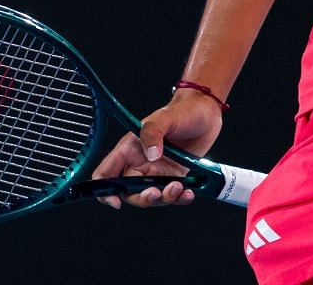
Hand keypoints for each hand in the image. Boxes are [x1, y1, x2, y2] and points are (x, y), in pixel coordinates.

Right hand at [87, 92, 222, 209]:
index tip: (116, 201)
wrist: (207, 113)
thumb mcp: (164, 117)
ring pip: (152, 197)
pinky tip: (187, 193)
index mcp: (129, 150)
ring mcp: (158, 173)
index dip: (105, 190)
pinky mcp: (175, 178)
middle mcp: (140, 164)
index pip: (106, 174)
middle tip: (155, 193)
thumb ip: (152, 132)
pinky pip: (172, 196)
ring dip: (163, 198)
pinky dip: (179, 198)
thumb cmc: (182, 110)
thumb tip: (151, 155)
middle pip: (129, 192)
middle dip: (141, 198)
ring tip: (178, 187)